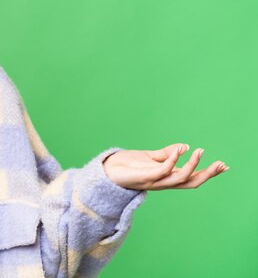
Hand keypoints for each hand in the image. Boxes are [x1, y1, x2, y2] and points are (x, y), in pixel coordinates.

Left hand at [102, 143, 228, 189]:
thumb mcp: (150, 157)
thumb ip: (166, 153)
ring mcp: (154, 181)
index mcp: (166, 178)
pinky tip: (180, 150)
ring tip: (200, 151)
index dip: (208, 173)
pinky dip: (173, 161)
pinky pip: (162, 171)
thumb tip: (184, 146)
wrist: (107, 170)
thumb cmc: (127, 165)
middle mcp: (163, 183)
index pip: (191, 178)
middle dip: (207, 174)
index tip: (223, 166)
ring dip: (192, 166)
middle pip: (190, 183)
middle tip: (221, 164)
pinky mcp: (144, 177)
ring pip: (179, 179)